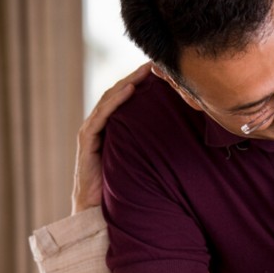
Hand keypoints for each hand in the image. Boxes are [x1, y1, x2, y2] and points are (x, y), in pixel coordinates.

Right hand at [71, 62, 150, 213]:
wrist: (99, 210)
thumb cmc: (125, 187)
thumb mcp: (144, 161)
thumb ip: (155, 147)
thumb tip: (186, 138)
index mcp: (114, 128)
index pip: (127, 99)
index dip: (142, 84)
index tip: (162, 71)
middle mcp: (101, 126)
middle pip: (119, 94)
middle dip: (136, 77)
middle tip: (156, 63)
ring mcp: (92, 131)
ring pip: (110, 99)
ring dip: (128, 82)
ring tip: (145, 70)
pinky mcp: (88, 141)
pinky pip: (102, 116)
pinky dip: (115, 101)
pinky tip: (129, 89)